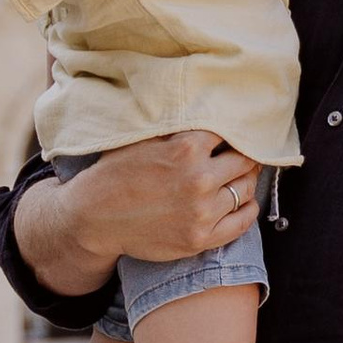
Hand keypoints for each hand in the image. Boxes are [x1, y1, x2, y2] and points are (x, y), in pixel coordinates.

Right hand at [20, 133, 258, 286]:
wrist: (94, 219)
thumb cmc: (115, 174)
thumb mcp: (141, 138)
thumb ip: (173, 124)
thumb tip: (202, 104)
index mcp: (186, 149)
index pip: (229, 132)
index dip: (233, 132)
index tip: (236, 133)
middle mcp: (199, 180)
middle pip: (244, 161)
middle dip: (244, 155)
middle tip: (242, 154)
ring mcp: (202, 212)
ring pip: (245, 190)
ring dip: (246, 180)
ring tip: (240, 176)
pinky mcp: (201, 238)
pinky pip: (242, 222)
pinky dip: (248, 209)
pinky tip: (243, 201)